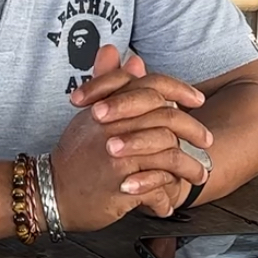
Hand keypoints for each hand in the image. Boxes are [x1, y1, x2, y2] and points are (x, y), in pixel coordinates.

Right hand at [50, 47, 212, 227]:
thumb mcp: (88, 113)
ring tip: (199, 174)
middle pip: (167, 119)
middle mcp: (114, 128)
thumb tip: (130, 56)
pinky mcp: (120, 186)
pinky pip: (157, 186)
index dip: (180, 90)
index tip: (197, 100)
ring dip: (189, 167)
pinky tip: (170, 201)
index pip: (152, 86)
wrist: (49, 191)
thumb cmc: (75, 154)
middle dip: (193, 130)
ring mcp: (118, 157)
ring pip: (169, 154)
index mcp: (109, 106)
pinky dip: (167, 194)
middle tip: (207, 140)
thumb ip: (109, 82)